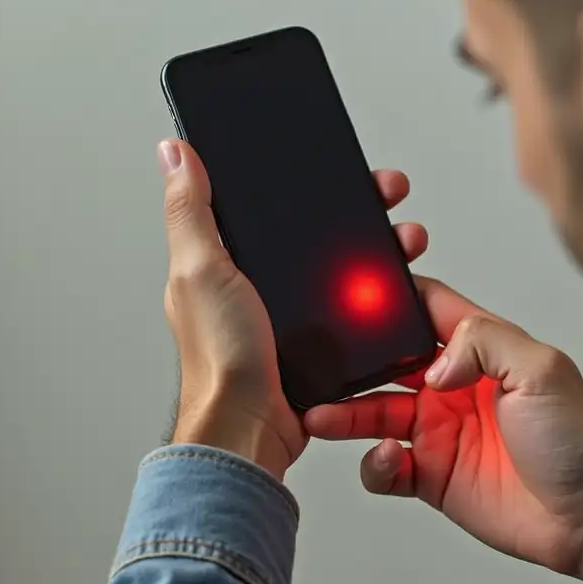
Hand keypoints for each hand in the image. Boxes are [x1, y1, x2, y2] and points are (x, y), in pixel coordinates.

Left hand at [158, 140, 430, 478]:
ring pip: (347, 271)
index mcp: (228, 261)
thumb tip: (175, 152)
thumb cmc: (219, 361)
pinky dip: (378, 298)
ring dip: (382, 253)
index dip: (310, 180)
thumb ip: (190, 212)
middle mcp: (260, 286)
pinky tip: (395, 289)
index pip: (275, 205)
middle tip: (390, 201)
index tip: (341, 165)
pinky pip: (356, 313)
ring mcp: (293, 317)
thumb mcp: (201, 271)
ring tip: (407, 245)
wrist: (252, 431)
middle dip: (363, 212)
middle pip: (321, 233)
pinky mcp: (320, 346)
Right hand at [304, 278, 582, 583]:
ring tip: (320, 414)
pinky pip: (384, 467)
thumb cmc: (579, 440)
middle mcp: (455, 387)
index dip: (390, 295)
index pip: (426, 309)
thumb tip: (431, 362)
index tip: (352, 290)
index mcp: (482, 351)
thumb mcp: (541, 370)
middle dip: (352, 359)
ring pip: (374, 414)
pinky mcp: (433, 477)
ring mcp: (441, 433)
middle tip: (319, 361)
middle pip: (386, 362)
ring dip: (344, 412)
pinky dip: (372, 463)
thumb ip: (484, 342)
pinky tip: (384, 459)